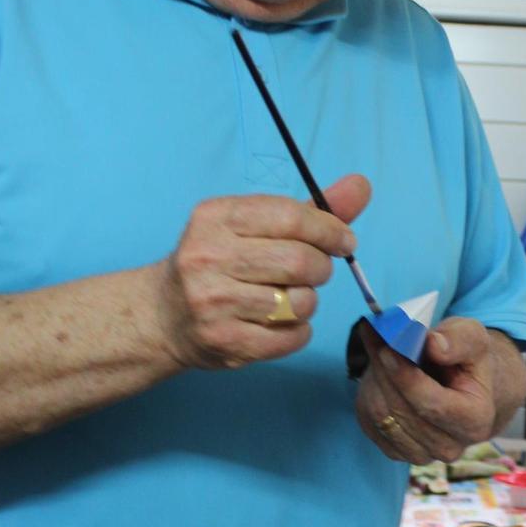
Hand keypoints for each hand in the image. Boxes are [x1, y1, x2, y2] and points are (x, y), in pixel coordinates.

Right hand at [158, 174, 370, 369]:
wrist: (164, 313)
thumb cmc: (220, 261)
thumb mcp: (253, 226)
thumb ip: (308, 209)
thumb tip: (361, 185)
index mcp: (216, 217)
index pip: (291, 217)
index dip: (330, 230)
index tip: (344, 241)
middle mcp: (208, 256)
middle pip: (299, 261)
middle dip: (320, 268)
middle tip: (315, 272)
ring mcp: (212, 302)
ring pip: (300, 302)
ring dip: (308, 301)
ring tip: (290, 298)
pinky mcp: (224, 341)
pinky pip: (292, 337)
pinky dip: (299, 330)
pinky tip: (280, 322)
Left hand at [356, 318, 525, 462]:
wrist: (464, 389)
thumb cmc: (469, 362)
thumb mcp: (474, 338)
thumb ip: (460, 340)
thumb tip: (435, 345)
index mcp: (475, 422)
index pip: (432, 405)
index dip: (406, 377)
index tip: (388, 348)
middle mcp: (449, 447)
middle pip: (401, 410)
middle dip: (384, 371)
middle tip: (374, 336)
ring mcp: (421, 454)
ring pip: (380, 416)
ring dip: (374, 379)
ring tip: (378, 350)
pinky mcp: (396, 452)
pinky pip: (369, 421)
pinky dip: (368, 393)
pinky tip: (380, 375)